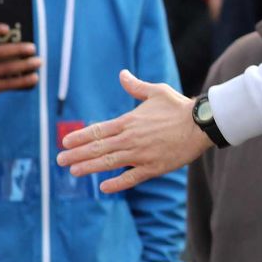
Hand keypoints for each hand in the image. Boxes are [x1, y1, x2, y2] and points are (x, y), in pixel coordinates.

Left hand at [56, 69, 209, 192]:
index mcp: (129, 121)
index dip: (80, 136)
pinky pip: (131, 178)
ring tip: (73, 171)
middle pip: (98, 148)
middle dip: (77, 154)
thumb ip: (136, 86)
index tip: (65, 141)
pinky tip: (103, 187)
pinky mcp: (153, 167)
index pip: (98, 130)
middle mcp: (131, 138)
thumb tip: (122, 74)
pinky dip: (117, 183)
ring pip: (109, 163)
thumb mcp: (157, 92)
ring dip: (89, 167)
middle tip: (60, 160)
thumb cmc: (179, 107)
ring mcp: (141, 154)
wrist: (201, 124)